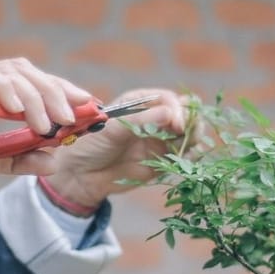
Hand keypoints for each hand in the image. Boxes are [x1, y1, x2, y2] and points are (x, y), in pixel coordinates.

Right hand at [0, 59, 92, 180]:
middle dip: (56, 93)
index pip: (35, 82)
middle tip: (75, 117)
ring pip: (12, 74)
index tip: (89, 107)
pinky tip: (20, 110)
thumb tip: (55, 162)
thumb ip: (20, 159)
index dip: (63, 91)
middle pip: (29, 73)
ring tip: (50, 123)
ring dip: (36, 97)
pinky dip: (5, 90)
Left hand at [42, 88, 199, 208]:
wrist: (79, 174)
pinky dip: (189, 158)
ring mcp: (159, 141)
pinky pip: (183, 158)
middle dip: (192, 123)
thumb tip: (171, 114)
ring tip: (188, 148)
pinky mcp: (161, 162)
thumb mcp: (113, 129)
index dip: (178, 109)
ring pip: (189, 136)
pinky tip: (185, 160)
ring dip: (194, 140)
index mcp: (141, 103)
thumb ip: (142, 120)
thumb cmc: (91, 144)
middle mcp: (154, 119)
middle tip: (189, 134)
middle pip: (185, 115)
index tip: (176, 124)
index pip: (170, 99)